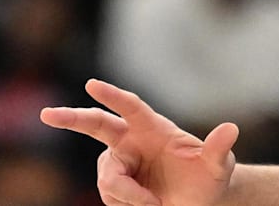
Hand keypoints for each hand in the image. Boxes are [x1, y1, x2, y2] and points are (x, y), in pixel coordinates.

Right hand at [40, 79, 238, 205]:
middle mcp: (130, 142)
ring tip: (155, 205)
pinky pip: (110, 198)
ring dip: (129, 195)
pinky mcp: (113, 185)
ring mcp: (119, 164)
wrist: (198, 203)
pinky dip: (129, 205)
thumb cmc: (208, 179)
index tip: (92, 85)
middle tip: (47, 114)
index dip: (112, 96)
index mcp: (153, 128)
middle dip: (71, 118)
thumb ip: (220, 149)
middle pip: (96, 126)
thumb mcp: (219, 166)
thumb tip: (231, 129)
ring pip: (108, 179)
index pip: (129, 108)